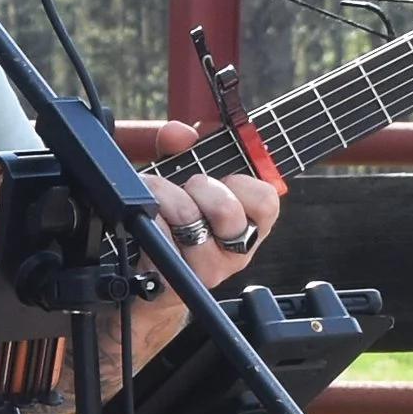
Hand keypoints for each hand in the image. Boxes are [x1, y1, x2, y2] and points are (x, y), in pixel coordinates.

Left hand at [146, 119, 280, 286]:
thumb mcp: (185, 180)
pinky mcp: (175, 281)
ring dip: (165, 198)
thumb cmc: (177, 223)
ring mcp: (207, 270)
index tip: (223, 179)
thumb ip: (184, 149)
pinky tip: (146, 220)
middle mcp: (235, 252)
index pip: (266, 201)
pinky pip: (160, 238)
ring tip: (156, 199)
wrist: (151, 270)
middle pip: (226, 210)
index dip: (240, 183)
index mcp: (251, 226)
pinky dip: (148, 219)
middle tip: (186, 188)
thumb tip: (179, 132)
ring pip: (189, 220)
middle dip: (197, 186)